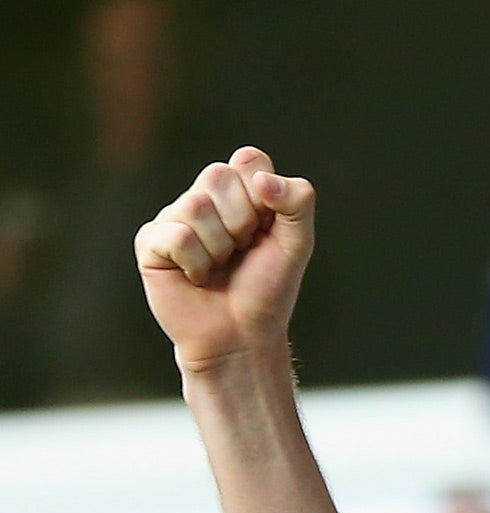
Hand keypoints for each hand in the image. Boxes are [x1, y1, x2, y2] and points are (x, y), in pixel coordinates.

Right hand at [135, 147, 316, 372]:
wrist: (242, 335)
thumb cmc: (267, 289)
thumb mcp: (297, 244)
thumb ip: (297, 202)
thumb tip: (264, 179)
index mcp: (239, 190)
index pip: (249, 159)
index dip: (264, 196)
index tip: (267, 229)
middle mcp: (204, 196)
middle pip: (218, 176)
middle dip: (242, 222)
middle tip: (242, 251)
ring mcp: (174, 217)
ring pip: (196, 206)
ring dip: (220, 247)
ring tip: (219, 267)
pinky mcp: (151, 242)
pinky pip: (177, 236)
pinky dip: (197, 264)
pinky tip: (196, 277)